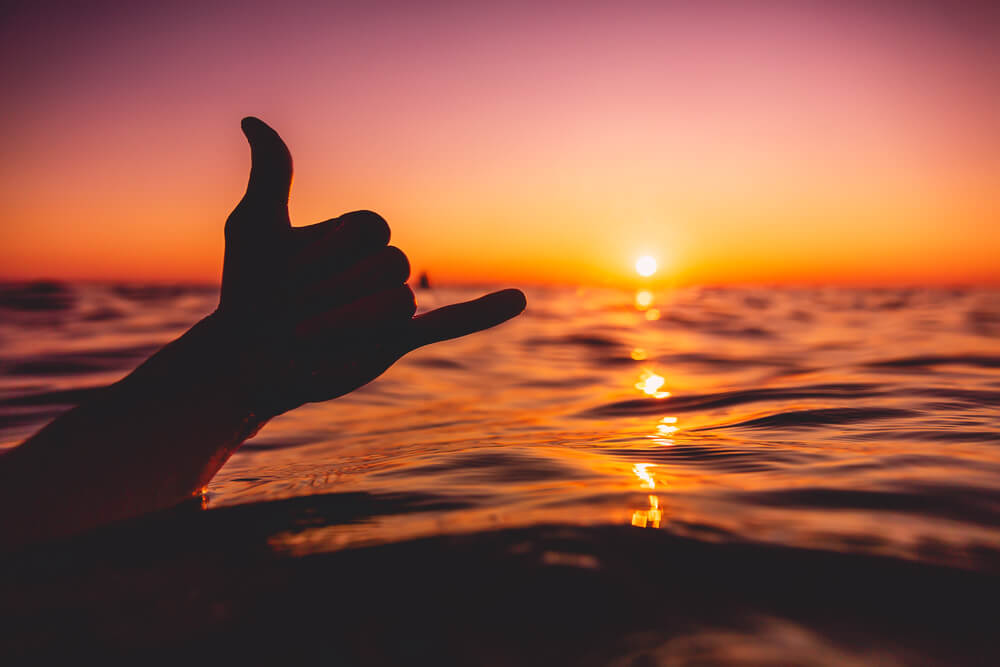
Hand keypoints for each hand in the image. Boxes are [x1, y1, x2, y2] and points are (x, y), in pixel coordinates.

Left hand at [217, 118, 524, 418]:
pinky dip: (481, 314)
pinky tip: (517, 301)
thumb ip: (272, 177)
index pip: (370, 228)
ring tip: (307, 340)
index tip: (285, 273)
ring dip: (346, 323)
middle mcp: (379, 265)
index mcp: (356, 236)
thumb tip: (252, 121)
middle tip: (291, 316)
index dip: (326, 253)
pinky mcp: (396, 342)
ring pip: (398, 302)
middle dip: (331, 292)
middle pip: (387, 265)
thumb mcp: (256, 229)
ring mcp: (391, 303)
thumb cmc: (248, 293)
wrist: (245, 359)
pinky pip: (448, 326)